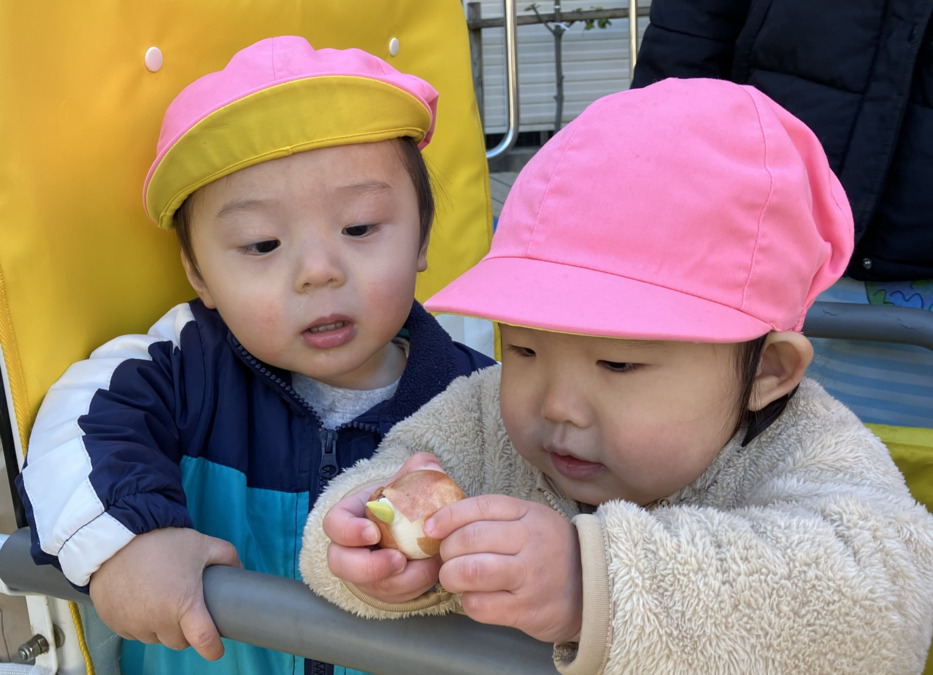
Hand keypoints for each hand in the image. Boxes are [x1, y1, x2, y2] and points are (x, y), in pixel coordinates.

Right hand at [89, 527, 241, 660]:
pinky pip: (133, 633)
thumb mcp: (202, 544)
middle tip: (185, 606)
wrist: (117, 536)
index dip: (213, 648)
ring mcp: (133, 624)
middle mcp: (157, 620)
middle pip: (179, 641)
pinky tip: (142, 601)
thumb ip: (227, 556)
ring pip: (155, 638)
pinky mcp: (114, 623)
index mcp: (184, 604)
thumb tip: (240, 569)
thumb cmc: (162, 541)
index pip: (203, 641)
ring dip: (161, 627)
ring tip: (162, 599)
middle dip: (185, 630)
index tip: (216, 648)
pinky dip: (140, 623)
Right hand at [322, 453, 445, 603]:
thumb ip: (417, 469)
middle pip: (341, 565)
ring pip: (369, 587)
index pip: (334, 525)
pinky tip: (432, 572)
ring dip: (399, 582)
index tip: (373, 531)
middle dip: (369, 567)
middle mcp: (348, 549)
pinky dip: (414, 589)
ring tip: (427, 567)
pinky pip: (393, 597)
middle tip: (398, 560)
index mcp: (348, 517)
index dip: (349, 531)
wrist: (410, 526)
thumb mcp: (407, 481)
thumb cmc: (402, 501)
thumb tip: (427, 465)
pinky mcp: (382, 590)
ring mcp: (363, 574)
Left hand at [425, 495, 582, 642]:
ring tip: (455, 577)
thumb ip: (493, 518)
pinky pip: (480, 605)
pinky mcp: (527, 609)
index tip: (430, 527)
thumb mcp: (530, 520)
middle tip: (448, 557)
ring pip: (471, 572)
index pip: (480, 507)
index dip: (448, 516)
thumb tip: (441, 521)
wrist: (594, 587)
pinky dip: (468, 601)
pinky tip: (476, 597)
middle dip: (447, 550)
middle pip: (470, 539)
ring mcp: (530, 577)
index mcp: (529, 514)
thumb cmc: (550, 550)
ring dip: (452, 576)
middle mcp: (531, 542)